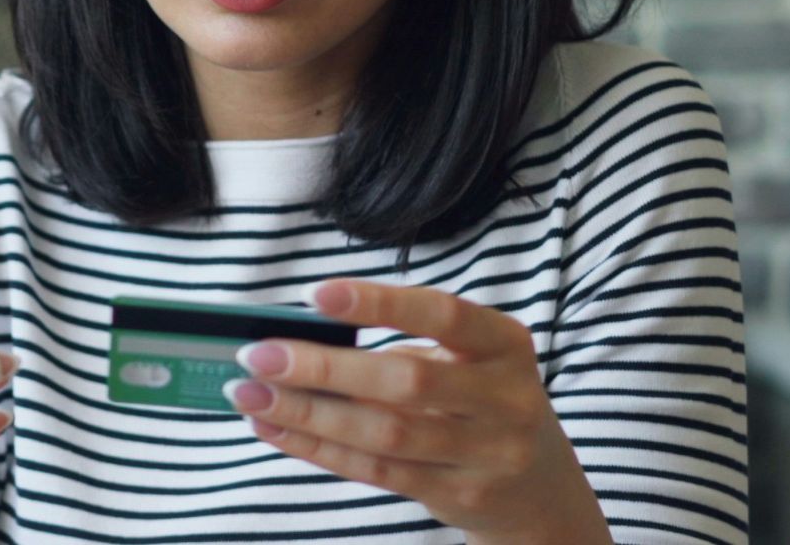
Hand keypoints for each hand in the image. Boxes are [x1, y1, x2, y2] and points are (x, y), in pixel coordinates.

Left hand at [221, 279, 609, 543]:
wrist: (539, 490)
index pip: (442, 314)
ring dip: (307, 412)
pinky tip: (276, 426)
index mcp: (504, 344)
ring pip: (383, 433)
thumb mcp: (468, 361)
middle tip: (257, 353)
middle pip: (405, 381)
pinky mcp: (458, 495)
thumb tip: (299, 336)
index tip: (313, 293)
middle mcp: (504, 398)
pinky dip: (318, 447)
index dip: (379, 302)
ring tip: (250, 394)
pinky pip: (376, 470)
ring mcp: (485, 454)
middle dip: (323, 368)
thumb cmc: (481, 402)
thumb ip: (403, 345)